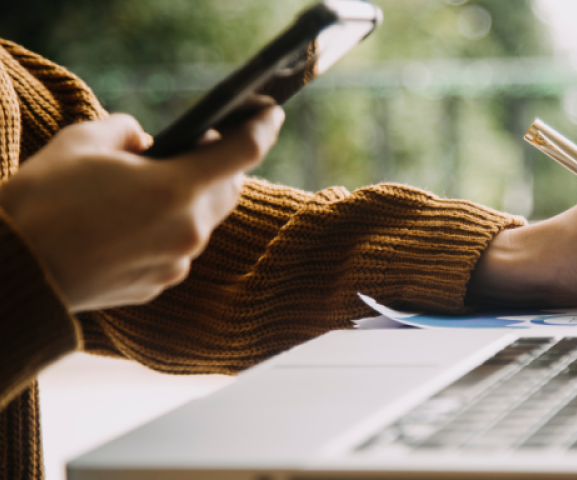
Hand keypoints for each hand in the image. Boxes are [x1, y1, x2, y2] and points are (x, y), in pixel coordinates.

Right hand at [0, 106, 283, 311]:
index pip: (243, 151)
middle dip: (221, 163)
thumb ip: (129, 130)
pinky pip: (180, 249)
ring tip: (158, 183)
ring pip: (205, 221)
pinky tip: (138, 221)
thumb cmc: (44, 201)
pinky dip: (171, 228)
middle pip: (228, 188)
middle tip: (199, 144)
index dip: (262, 126)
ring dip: (193, 197)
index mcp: (176, 188)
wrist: (16, 271)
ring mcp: (177, 263)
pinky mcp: (160, 285)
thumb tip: (148, 143)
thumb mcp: (84, 141)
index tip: (270, 112)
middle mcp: (188, 230)